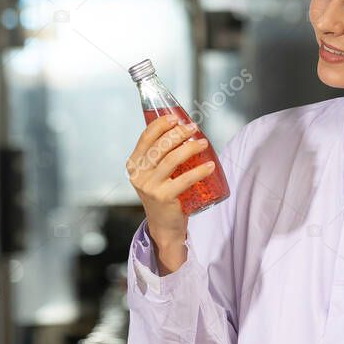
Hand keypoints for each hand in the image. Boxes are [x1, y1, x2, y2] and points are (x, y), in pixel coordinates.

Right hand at [126, 115, 215, 249]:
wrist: (164, 225)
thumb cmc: (164, 194)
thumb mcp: (154, 174)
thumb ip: (161, 156)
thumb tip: (182, 130)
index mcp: (134, 164)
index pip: (146, 138)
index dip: (160, 124)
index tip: (175, 117)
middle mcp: (138, 174)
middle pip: (160, 146)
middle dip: (178, 133)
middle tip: (193, 128)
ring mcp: (149, 186)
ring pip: (172, 160)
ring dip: (190, 148)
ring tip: (203, 143)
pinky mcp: (163, 197)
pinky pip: (184, 179)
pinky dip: (199, 171)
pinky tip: (209, 165)